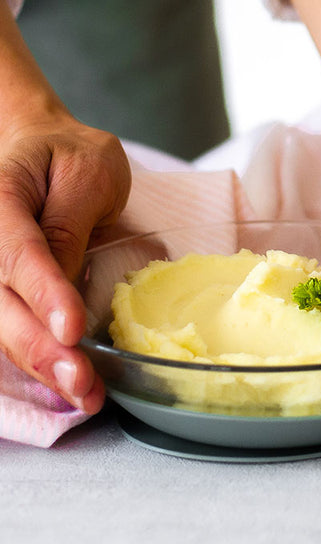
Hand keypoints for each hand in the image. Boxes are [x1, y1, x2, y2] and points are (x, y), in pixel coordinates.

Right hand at [0, 112, 129, 412]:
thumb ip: (71, 223)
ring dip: (40, 365)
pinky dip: (36, 361)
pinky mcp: (0, 293)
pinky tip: (67, 386)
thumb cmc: (69, 157)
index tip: (71, 329)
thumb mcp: (88, 172)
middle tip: (82, 382)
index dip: (44, 294)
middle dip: (40, 348)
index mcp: (0, 200)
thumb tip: (66, 281)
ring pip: (2, 327)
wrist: (40, 148)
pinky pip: (9, 331)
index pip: (20, 254)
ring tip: (84, 394)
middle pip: (1, 304)